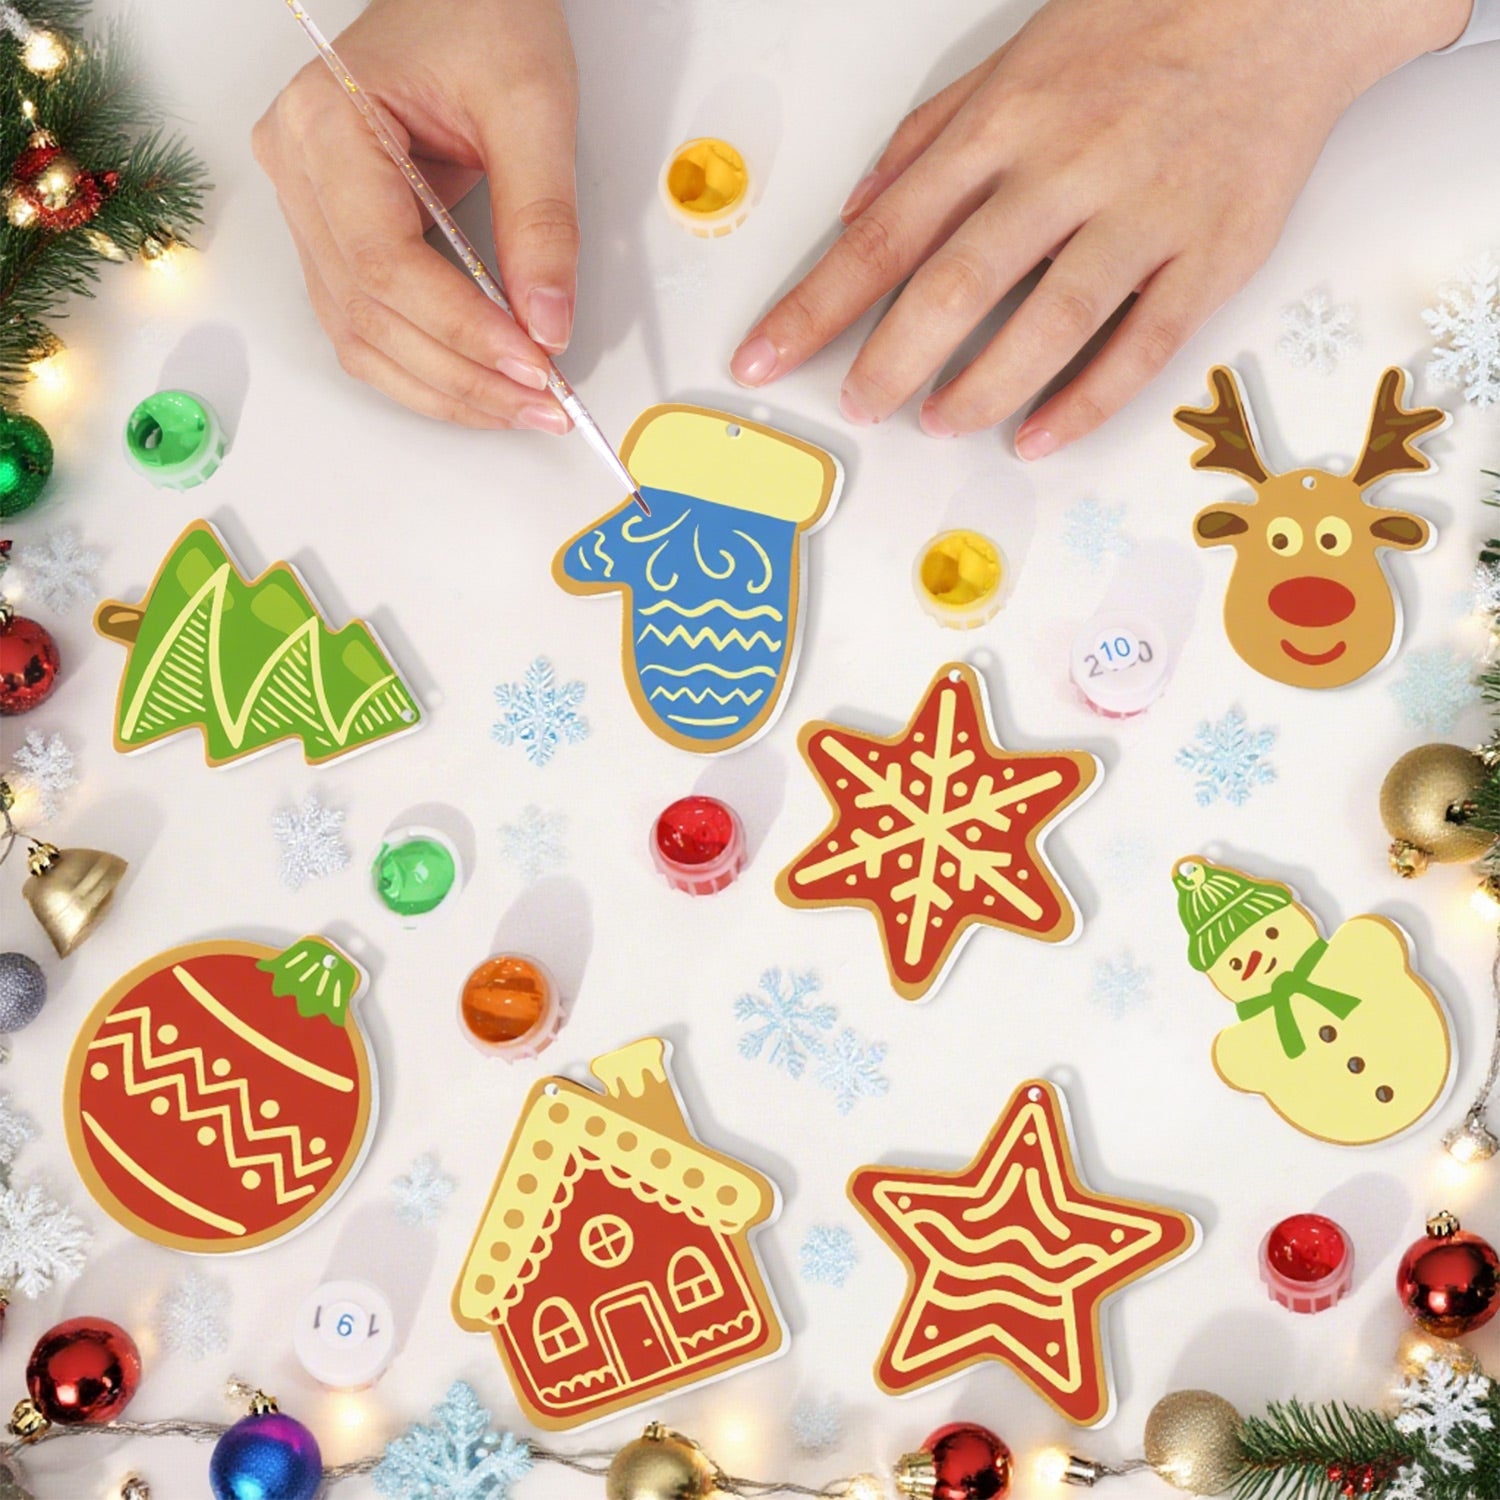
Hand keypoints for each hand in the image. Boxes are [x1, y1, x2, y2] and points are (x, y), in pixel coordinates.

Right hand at [253, 0, 577, 430]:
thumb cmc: (481, 16)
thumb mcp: (532, 107)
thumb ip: (542, 221)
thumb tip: (547, 324)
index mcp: (325, 124)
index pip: (386, 264)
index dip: (462, 331)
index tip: (534, 365)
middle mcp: (298, 171)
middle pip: (370, 315)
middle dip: (463, 376)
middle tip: (543, 404)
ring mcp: (308, 208)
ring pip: (361, 337)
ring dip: (445, 388)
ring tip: (522, 406)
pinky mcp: (336, 236)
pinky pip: (369, 326)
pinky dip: (428, 367)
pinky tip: (484, 385)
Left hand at [729, 0, 1471, 455]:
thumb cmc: (1139, 26)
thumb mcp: (1012, 59)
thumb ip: (928, 140)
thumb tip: (855, 213)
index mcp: (1004, 125)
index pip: (885, 235)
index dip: (815, 306)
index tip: (764, 357)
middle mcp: (1067, 169)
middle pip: (955, 285)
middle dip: (889, 359)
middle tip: (858, 405)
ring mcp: (1143, 214)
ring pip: (1049, 322)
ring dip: (982, 387)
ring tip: (939, 421)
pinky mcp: (1210, 254)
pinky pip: (1141, 346)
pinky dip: (1084, 400)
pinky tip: (1036, 436)